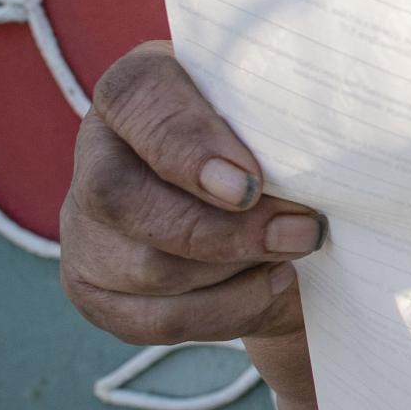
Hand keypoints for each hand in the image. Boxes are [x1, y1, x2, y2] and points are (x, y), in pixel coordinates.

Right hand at [60, 40, 326, 409]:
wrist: (276, 215)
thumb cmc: (283, 146)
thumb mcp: (283, 117)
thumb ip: (285, 117)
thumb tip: (326, 149)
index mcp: (138, 89)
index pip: (136, 99)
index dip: (187, 144)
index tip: (250, 183)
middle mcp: (97, 152)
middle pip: (124, 200)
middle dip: (222, 230)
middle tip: (302, 232)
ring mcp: (85, 227)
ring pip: (145, 268)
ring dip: (234, 272)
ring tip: (295, 254)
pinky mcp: (96, 289)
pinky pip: (154, 320)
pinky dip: (224, 312)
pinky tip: (269, 285)